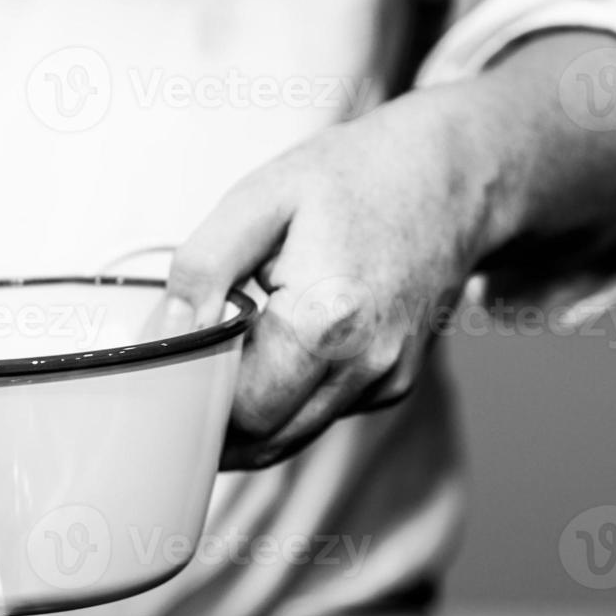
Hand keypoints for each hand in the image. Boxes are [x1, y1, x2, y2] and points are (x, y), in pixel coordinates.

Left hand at [165, 32, 615, 469]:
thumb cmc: (352, 178)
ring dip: (249, 415)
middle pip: (264, 440)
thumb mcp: (260, 200)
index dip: (193, 400)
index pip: (239, 411)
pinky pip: (321, 413)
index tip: (165, 373)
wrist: (450, 175)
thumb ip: (203, 269)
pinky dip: (287, 397)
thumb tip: (168, 332)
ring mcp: (386, 382)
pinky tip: (276, 348)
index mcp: (327, 321)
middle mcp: (366, 367)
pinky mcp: (394, 385)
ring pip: (292, 437)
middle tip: (179, 376)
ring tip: (222, 358)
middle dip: (214, 419)